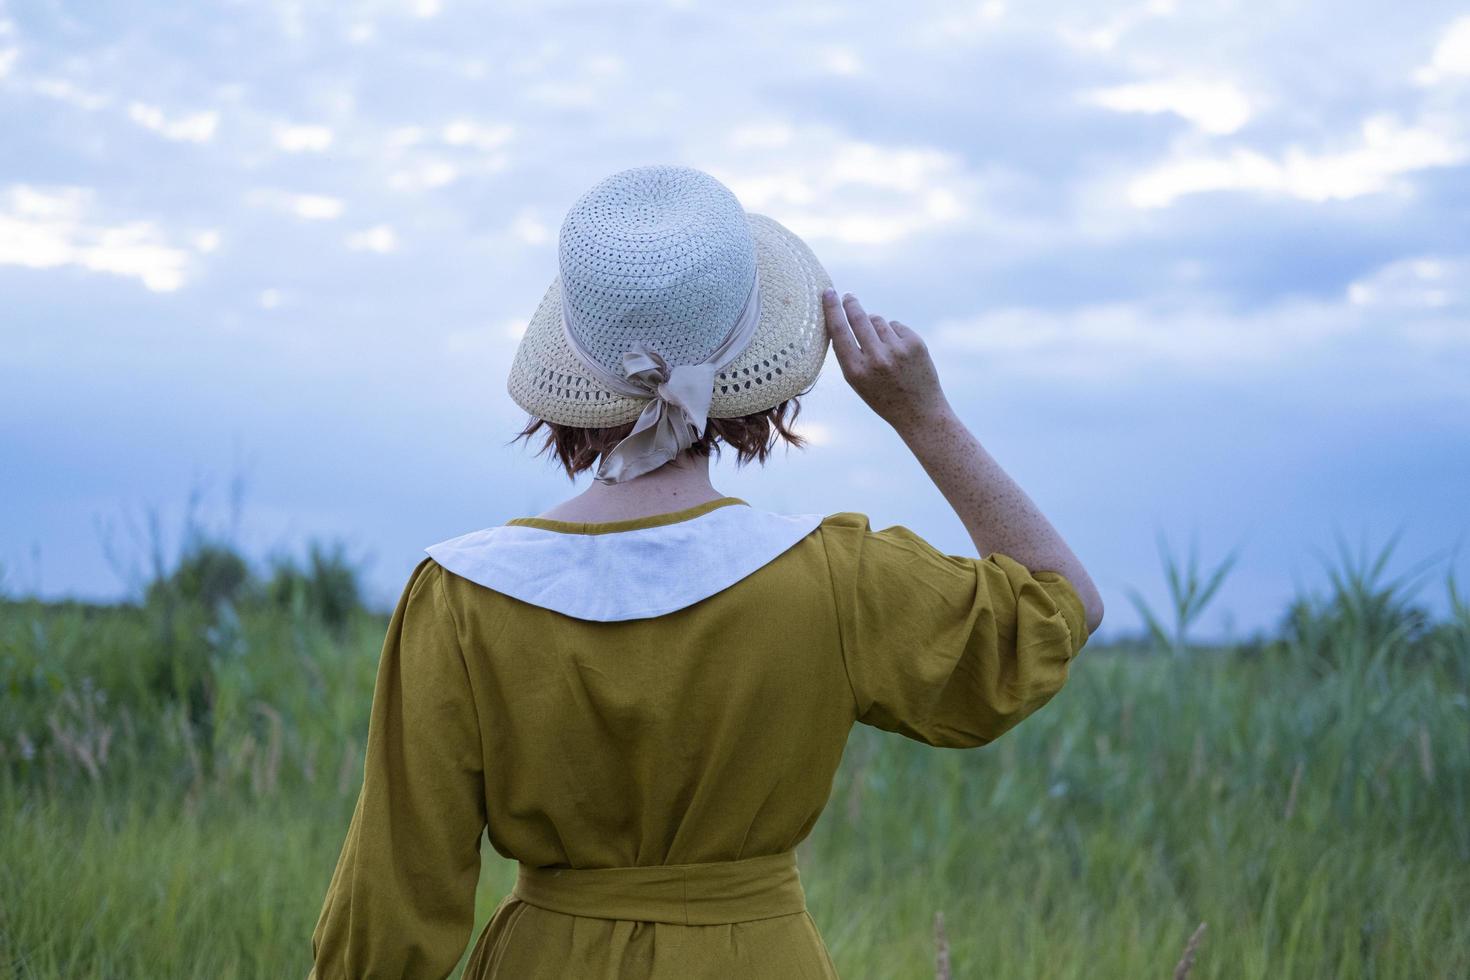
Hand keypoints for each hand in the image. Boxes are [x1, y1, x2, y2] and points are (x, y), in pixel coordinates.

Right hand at [822, 288, 950, 431]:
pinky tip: (899, 352)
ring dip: (876, 326)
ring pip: (878, 320)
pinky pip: (896, 326)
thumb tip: (847, 316)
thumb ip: (849, 353)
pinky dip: (894, 334)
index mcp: (856, 371)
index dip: (832, 309)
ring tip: (883, 347)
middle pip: (858, 317)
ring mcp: (897, 350)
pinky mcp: (915, 343)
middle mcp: (876, 358)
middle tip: (849, 297)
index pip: (839, 331)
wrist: (919, 412)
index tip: (828, 292)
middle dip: (851, 304)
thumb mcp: (858, 381)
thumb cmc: (883, 396)